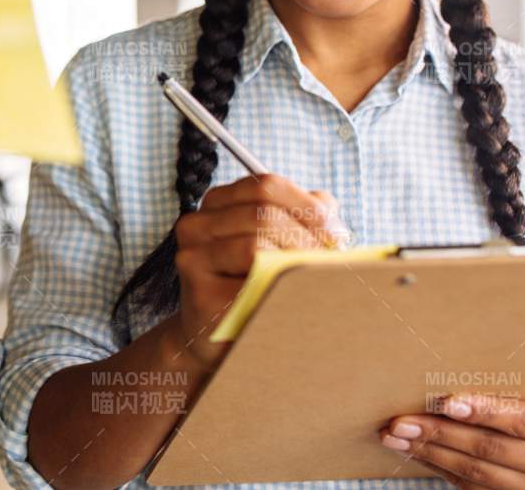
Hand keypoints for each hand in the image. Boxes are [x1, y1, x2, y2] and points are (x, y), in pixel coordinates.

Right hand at [168, 174, 345, 369]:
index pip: (265, 186)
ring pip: (255, 243)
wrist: (219, 339)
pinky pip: (248, 281)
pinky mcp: (198, 292)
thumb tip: (326, 208)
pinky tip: (287, 297)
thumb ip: (303, 216)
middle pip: (264, 213)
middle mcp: (196, 224)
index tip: (333, 231)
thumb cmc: (256, 285)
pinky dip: (276, 287)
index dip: (306, 205)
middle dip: (307, 237)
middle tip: (330, 260)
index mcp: (218, 203)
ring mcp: (192, 257)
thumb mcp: (279, 241)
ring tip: (311, 279)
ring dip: (294, 262)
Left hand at [380, 394, 524, 488]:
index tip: (446, 402)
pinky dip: (436, 465)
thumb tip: (443, 374)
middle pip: (490, 449)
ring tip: (395, 435)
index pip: (524, 420)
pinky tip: (412, 449)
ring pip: (474, 472)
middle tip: (401, 420)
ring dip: (429, 451)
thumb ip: (506, 391)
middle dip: (440, 433)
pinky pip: (468, 485)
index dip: (485, 411)